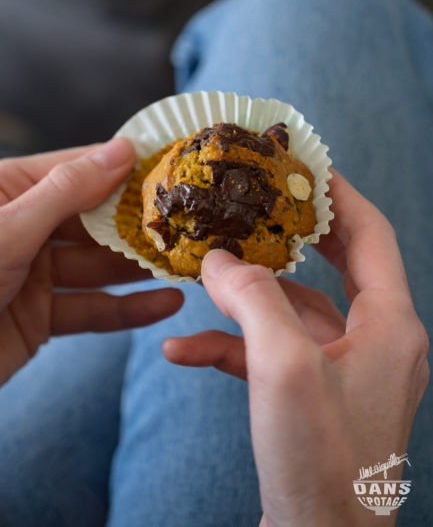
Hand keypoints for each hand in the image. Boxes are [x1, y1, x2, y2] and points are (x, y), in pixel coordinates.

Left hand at [0, 138, 182, 385]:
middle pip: (94, 221)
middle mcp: (24, 229)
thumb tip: (121, 149)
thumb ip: (67, 190)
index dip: (125, 167)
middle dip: (140, 225)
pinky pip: (91, 311)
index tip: (172, 164)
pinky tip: (165, 305)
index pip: (77, 170)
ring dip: (141, 269)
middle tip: (190, 222)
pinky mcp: (40, 318)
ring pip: (98, 268)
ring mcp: (33, 275)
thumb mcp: (8, 229)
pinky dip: (128, 311)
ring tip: (187, 264)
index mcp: (9, 192)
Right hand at [163, 171, 428, 525]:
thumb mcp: (284, 368)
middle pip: (335, 267)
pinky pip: (272, 355)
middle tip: (258, 205)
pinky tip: (181, 351)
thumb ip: (253, 302)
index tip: (307, 167)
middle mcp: (375, 343)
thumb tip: (221, 260)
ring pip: (294, 312)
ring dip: (247, 298)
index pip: (373, 236)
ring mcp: (344, 371)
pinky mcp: (313, 397)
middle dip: (293, 237)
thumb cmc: (320, 465)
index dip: (341, 196)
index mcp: (391, 326)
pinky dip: (231, 346)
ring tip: (203, 277)